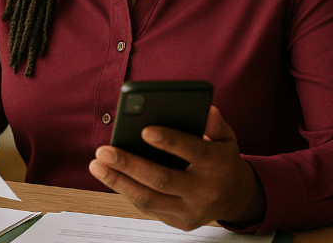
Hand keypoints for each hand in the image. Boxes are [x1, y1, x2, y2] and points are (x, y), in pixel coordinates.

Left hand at [89, 106, 264, 230]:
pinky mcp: (179, 222)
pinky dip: (127, 191)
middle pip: (162, 179)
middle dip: (129, 164)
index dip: (170, 141)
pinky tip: (110, 176)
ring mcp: (190, 210)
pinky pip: (148, 208)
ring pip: (149, 199)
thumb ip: (216, 124)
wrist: (236, 197)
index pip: (194, 152)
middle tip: (103, 150)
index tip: (144, 130)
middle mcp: (204, 191)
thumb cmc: (222, 159)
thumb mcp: (227, 138)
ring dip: (118, 182)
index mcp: (217, 165)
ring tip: (97, 165)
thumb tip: (208, 110)